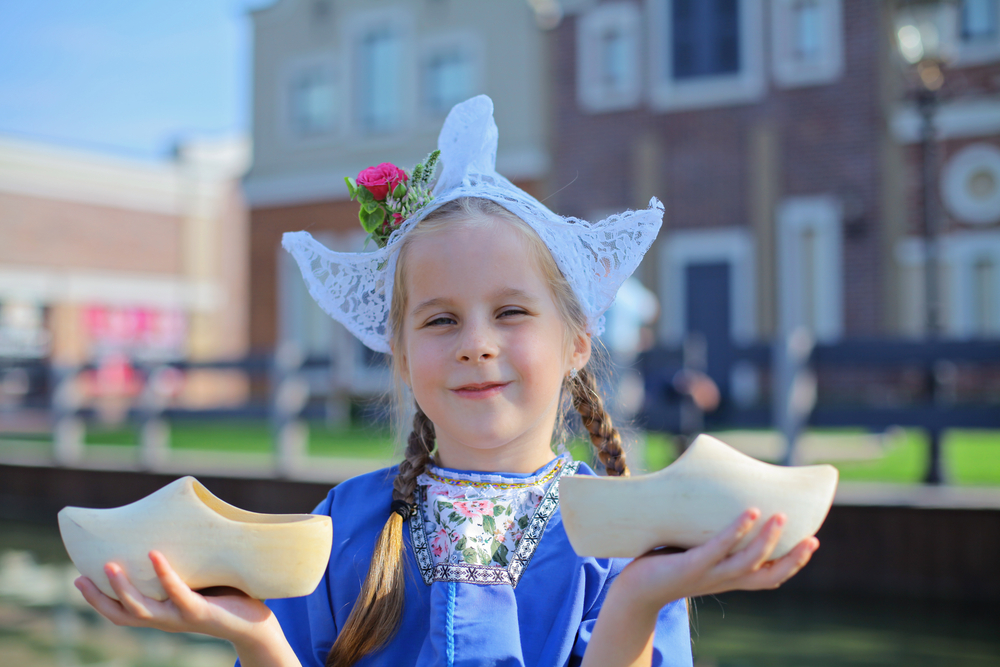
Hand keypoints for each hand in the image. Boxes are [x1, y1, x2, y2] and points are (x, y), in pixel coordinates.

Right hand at [74, 550, 275, 645]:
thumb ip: (182, 567)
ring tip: (109, 566)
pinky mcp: (199, 612)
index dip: (98, 600)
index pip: (121, 613)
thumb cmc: (227, 599)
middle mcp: (166, 620)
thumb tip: (168, 533)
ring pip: (143, 609)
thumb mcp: (198, 582)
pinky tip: (155, 555)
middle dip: (99, 598)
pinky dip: (165, 574)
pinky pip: (178, 593)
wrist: (256, 625)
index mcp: (162, 615)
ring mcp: (181, 618)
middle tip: (80, 577)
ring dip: (123, 588)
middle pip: (123, 615)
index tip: (78, 579)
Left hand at [618, 509, 818, 613]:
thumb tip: (720, 495)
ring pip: (747, 562)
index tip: (813, 542)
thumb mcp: (696, 550)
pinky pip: (718, 548)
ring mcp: (708, 574)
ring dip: (767, 540)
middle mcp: (723, 580)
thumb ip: (711, 533)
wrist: (634, 590)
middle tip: (813, 538)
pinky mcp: (690, 566)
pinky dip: (736, 531)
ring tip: (780, 516)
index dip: (793, 562)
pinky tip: (749, 513)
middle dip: (793, 559)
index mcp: (728, 579)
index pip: (769, 577)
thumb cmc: (665, 564)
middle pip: (767, 575)